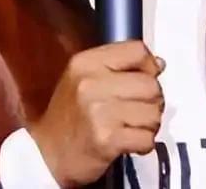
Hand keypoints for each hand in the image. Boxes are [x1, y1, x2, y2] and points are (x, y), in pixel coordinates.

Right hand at [28, 40, 164, 186]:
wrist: (46, 155)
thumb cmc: (70, 115)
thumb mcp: (84, 78)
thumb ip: (120, 66)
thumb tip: (159, 64)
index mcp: (86, 62)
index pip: (137, 51)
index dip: (149, 66)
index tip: (145, 79)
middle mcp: (91, 83)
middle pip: (150, 84)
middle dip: (152, 101)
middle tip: (139, 110)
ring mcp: (98, 112)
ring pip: (153, 112)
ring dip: (149, 124)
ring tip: (133, 126)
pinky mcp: (106, 139)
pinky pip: (147, 138)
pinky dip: (144, 143)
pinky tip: (130, 142)